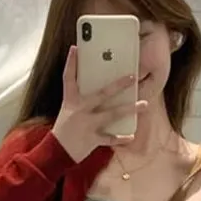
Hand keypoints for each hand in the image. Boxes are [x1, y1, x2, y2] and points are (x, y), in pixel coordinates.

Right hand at [51, 46, 147, 163]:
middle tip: (133, 76)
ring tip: (144, 104)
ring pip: (111, 114)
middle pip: (101, 94)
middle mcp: (79, 110)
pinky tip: (131, 136)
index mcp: (70, 101)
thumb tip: (99, 90)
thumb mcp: (68, 110)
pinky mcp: (92, 139)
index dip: (71, 63)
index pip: (68, 78)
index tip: (75, 48)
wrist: (56, 152)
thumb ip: (81, 99)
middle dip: (118, 85)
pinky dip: (120, 138)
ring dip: (129, 109)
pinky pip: (110, 138)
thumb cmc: (64, 129)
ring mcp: (87, 124)